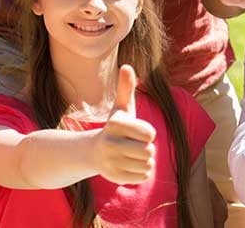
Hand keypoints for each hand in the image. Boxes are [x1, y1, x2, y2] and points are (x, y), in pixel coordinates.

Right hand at [93, 64, 157, 184]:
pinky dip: (142, 172)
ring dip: (146, 161)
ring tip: (132, 155)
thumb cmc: (116, 127)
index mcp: (115, 124)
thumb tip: (126, 66)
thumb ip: (125, 88)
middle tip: (134, 145)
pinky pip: (143, 176)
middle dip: (147, 148)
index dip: (149, 133)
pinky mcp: (114, 177)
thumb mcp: (121, 108)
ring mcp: (110, 162)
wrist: (94, 152)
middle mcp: (110, 143)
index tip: (138, 132)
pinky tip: (129, 165)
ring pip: (148, 164)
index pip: (150, 134)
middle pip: (149, 151)